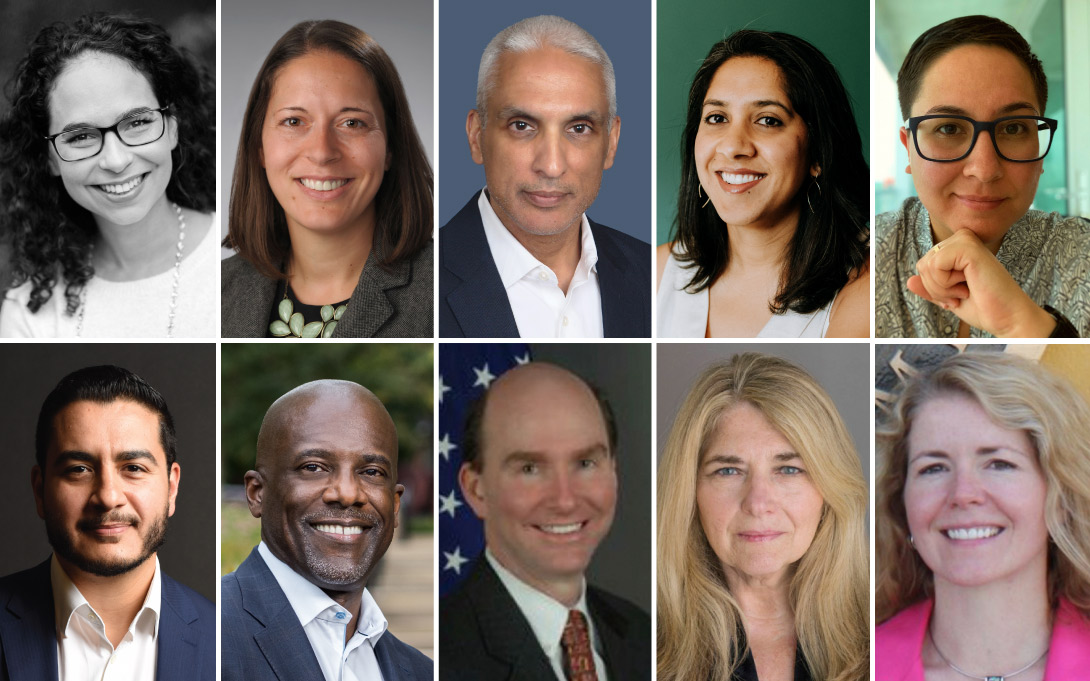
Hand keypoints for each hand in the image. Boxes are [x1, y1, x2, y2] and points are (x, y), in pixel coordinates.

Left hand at [907, 229, 1054, 336]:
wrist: (1008, 318)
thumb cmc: (984, 308)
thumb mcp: (949, 298)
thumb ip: (929, 289)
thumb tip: (909, 280)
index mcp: (958, 249)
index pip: (923, 266)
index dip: (934, 289)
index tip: (958, 295)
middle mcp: (962, 239)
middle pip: (922, 265)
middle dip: (936, 289)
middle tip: (962, 294)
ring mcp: (965, 240)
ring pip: (926, 265)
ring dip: (942, 289)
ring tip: (966, 290)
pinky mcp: (968, 246)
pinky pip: (934, 265)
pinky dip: (945, 284)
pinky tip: (968, 285)